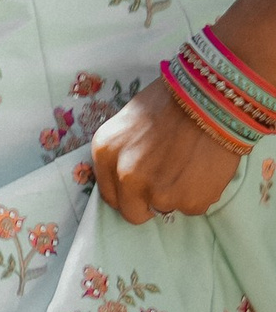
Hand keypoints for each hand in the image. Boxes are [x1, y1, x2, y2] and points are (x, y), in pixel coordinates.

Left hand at [92, 77, 241, 221]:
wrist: (208, 99)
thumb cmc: (168, 103)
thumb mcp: (128, 124)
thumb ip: (123, 154)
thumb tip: (127, 179)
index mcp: (105, 153)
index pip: (110, 195)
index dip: (127, 194)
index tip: (140, 188)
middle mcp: (125, 176)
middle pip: (133, 213)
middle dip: (148, 202)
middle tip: (166, 181)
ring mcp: (157, 192)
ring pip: (165, 208)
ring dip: (176, 194)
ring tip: (188, 165)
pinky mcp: (189, 202)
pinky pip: (193, 207)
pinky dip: (199, 194)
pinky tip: (202, 168)